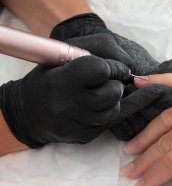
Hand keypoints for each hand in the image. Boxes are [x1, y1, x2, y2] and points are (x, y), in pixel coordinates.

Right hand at [50, 13, 171, 139]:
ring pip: (114, 109)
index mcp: (60, 80)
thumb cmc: (50, 76)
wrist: (28, 112)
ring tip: (98, 93)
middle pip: (112, 93)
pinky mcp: (83, 137)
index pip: (101, 70)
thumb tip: (130, 64)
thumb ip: (99, 48)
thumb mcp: (67, 53)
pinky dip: (106, 112)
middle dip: (115, 84)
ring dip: (113, 99)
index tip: (110, 67)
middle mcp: (67, 105)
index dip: (112, 67)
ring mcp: (75, 124)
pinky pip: (108, 123)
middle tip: (105, 81)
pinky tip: (94, 106)